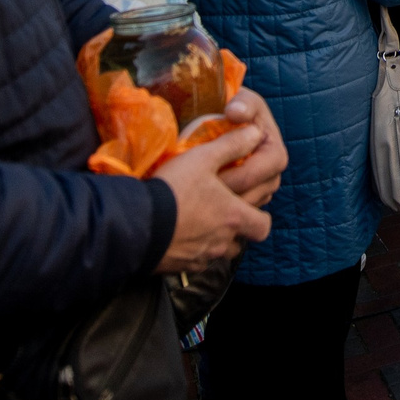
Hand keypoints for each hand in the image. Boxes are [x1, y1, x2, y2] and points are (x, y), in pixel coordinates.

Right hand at [150, 101, 286, 269]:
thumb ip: (232, 145)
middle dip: (237, 231)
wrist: (136, 224)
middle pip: (241, 243)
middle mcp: (222, 241)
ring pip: (218, 254)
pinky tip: (180, 236)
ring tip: (202, 225)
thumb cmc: (174, 189)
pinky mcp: (180, 267)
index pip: (263, 226)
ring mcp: (201, 257)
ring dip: (215, 242)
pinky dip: (193, 252)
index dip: (260, 218)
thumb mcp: (203, 158)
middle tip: (224, 216)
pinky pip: (195, 262)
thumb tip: (256, 133)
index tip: (252, 209)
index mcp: (234, 216)